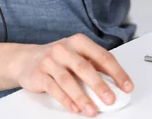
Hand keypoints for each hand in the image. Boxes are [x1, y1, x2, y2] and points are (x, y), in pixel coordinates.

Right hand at [12, 33, 132, 115]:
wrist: (25, 59)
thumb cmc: (57, 58)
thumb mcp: (76, 55)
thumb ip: (93, 65)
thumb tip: (115, 81)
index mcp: (79, 42)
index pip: (102, 56)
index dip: (116, 72)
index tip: (126, 86)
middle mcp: (64, 49)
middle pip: (85, 67)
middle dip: (100, 85)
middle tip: (111, 99)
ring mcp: (51, 61)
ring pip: (69, 80)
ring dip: (82, 97)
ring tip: (92, 110)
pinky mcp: (39, 74)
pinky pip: (54, 88)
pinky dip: (66, 100)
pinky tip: (75, 109)